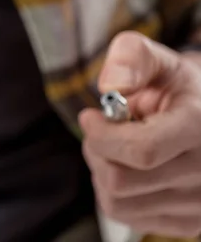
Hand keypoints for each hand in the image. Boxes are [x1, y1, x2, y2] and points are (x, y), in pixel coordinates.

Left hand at [79, 31, 200, 237]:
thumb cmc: (176, 86)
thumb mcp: (159, 60)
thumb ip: (132, 57)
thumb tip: (111, 85)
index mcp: (199, 127)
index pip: (141, 151)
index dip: (102, 135)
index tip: (90, 116)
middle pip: (120, 180)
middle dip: (96, 150)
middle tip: (101, 130)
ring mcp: (200, 203)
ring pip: (117, 201)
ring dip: (101, 171)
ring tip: (114, 147)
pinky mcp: (189, 222)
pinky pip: (126, 214)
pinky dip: (111, 191)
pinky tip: (124, 167)